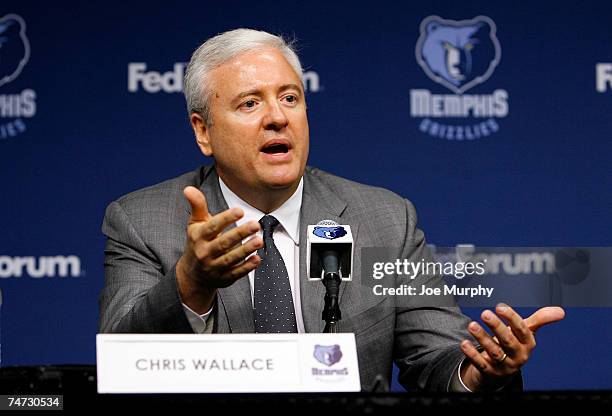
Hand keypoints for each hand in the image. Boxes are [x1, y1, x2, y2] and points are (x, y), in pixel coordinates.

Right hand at [176, 186, 262, 312]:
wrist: (192, 274)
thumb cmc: (198, 242)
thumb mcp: (195, 224)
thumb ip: (197, 206)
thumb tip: (188, 188)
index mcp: (199, 237)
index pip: (212, 227)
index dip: (226, 219)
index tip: (240, 211)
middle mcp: (205, 252)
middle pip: (223, 243)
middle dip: (240, 234)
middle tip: (256, 224)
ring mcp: (214, 267)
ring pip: (231, 259)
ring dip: (246, 250)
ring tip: (259, 240)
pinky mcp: (223, 278)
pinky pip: (236, 273)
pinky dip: (246, 267)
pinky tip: (257, 259)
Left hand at [460, 304, 564, 390]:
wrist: (502, 371)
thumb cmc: (514, 345)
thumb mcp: (526, 333)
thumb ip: (539, 320)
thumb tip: (561, 311)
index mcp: (527, 344)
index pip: (522, 331)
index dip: (512, 318)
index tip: (500, 306)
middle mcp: (517, 355)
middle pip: (508, 341)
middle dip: (497, 327)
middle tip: (485, 313)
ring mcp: (503, 365)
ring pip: (493, 352)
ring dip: (482, 338)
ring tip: (472, 325)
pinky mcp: (489, 372)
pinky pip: (480, 363)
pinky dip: (472, 354)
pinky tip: (463, 343)